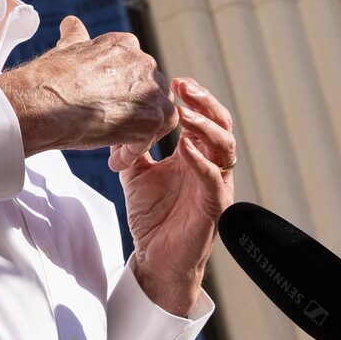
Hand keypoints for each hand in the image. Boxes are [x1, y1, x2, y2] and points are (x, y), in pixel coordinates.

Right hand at [0, 15, 175, 157]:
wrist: (43, 103)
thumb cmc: (50, 78)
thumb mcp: (66, 48)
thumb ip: (76, 37)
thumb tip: (71, 23)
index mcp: (125, 45)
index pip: (137, 70)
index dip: (123, 92)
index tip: (106, 104)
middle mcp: (143, 63)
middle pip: (152, 92)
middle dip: (134, 112)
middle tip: (110, 127)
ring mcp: (150, 91)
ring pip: (157, 116)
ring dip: (137, 133)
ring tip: (112, 147)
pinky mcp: (151, 119)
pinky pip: (149, 139)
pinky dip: (132, 151)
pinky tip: (112, 159)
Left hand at [113, 77, 234, 316]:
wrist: (155, 259)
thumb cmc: (153, 217)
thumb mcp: (137, 173)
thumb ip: (134, 147)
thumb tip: (116, 120)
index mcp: (196, 156)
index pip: (204, 117)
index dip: (194, 97)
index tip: (174, 80)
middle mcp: (210, 167)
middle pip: (220, 124)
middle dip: (204, 102)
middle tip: (182, 86)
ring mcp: (215, 186)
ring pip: (224, 148)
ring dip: (206, 127)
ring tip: (185, 112)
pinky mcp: (214, 208)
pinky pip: (214, 180)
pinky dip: (202, 162)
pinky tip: (186, 148)